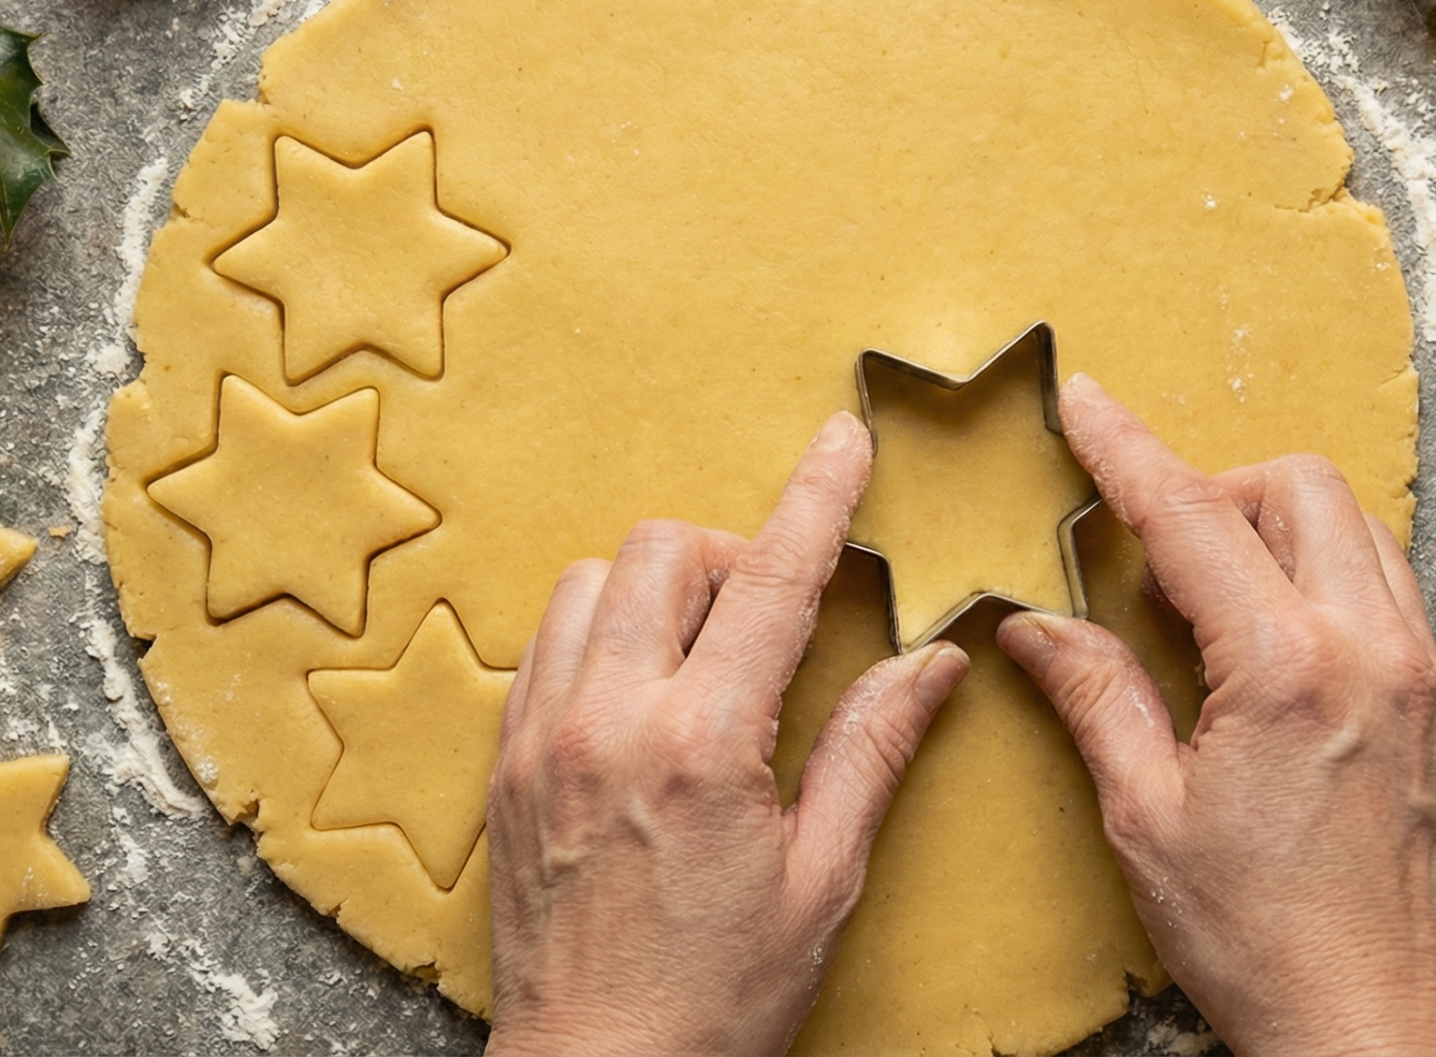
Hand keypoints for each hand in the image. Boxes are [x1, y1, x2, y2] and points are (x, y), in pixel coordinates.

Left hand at [486, 412, 971, 1056]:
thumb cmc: (717, 996)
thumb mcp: (821, 878)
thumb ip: (871, 748)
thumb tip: (932, 658)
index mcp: (700, 743)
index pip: (769, 579)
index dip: (816, 497)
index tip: (844, 439)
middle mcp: (607, 719)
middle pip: (661, 552)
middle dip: (729, 555)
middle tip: (773, 617)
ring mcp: (541, 739)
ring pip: (588, 585)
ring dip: (653, 591)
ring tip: (702, 657)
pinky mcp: (503, 768)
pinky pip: (542, 648)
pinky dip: (596, 638)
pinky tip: (639, 695)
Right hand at [997, 375, 1435, 1056]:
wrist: (1373, 1030)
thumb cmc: (1262, 944)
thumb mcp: (1147, 817)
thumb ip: (1096, 695)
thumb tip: (1037, 624)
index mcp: (1289, 669)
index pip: (1193, 515)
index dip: (1126, 449)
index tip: (1085, 403)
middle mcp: (1374, 651)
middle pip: (1299, 487)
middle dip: (1216, 487)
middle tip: (1148, 551)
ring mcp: (1424, 677)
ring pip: (1358, 529)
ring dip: (1277, 529)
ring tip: (1209, 599)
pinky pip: (1390, 592)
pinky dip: (1325, 580)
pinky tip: (1273, 648)